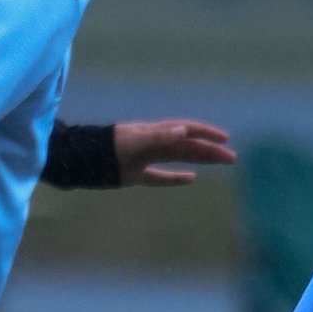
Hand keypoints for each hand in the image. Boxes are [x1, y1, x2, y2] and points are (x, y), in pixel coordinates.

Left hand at [107, 117, 235, 187]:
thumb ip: (158, 136)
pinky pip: (161, 176)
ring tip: (218, 162)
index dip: (206, 134)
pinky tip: (189, 179)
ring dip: (199, 160)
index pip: (187, 131)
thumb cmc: (107, 148)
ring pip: (179, 158)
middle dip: (210, 150)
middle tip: (231, 158)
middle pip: (188, 146)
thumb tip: (184, 131)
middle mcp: (153, 144)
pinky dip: (176, 178)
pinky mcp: (136, 174)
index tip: (225, 141)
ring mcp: (145, 158)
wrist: (81, 159)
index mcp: (155, 133)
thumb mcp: (134, 141)